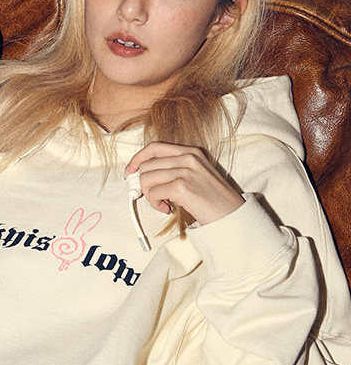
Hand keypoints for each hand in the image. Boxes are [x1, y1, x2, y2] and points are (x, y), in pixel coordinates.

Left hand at [124, 142, 243, 225]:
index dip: (138, 158)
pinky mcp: (182, 187)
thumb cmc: (214, 200)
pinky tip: (168, 209)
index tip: (130, 171)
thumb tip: (143, 175)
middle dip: (144, 184)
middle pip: (147, 165)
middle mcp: (188, 157)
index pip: (154, 147)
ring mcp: (185, 171)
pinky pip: (153, 192)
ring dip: (150, 196)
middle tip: (154, 197)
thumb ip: (174, 169)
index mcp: (191, 152)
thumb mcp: (197, 175)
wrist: (234, 217)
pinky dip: (155, 204)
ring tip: (164, 204)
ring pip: (147, 179)